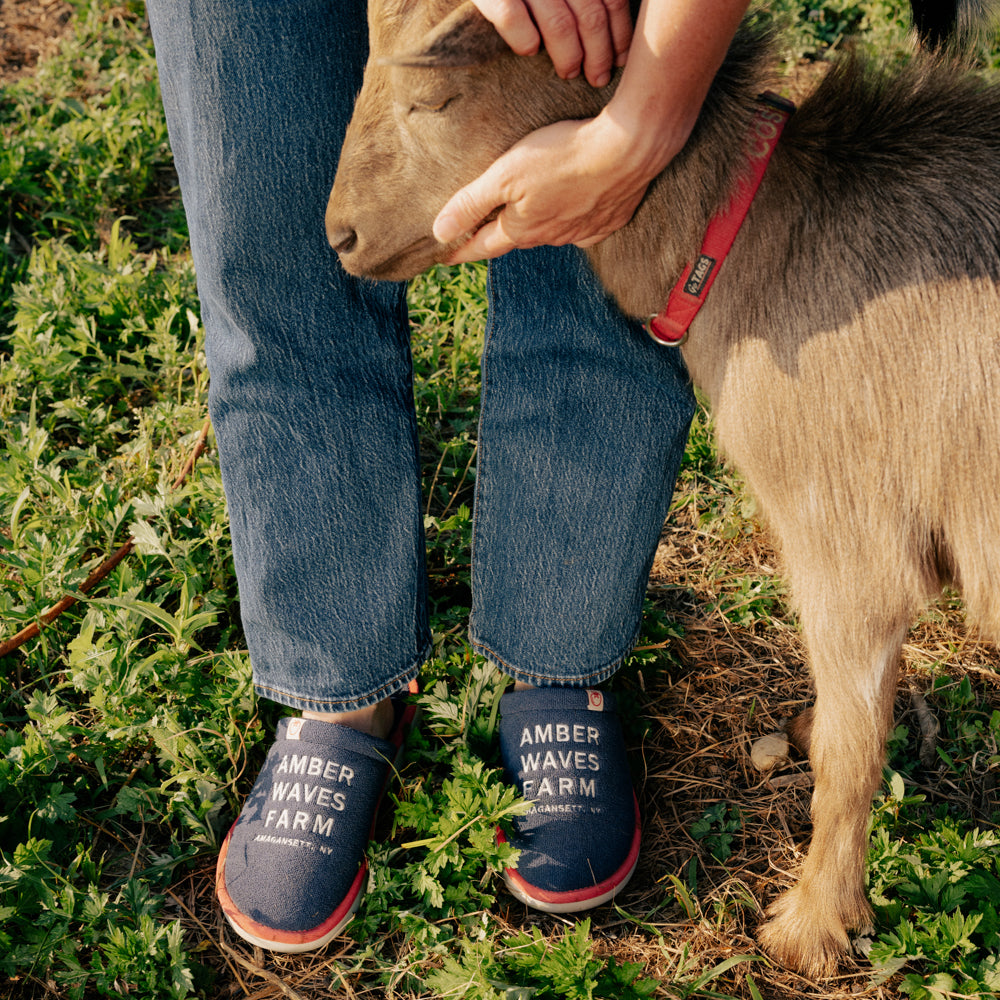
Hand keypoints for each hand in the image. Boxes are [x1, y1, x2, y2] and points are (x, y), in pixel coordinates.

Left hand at [433, 110, 676, 260]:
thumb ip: (471, 203)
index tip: (443, 256)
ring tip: (526, 216)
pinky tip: (572, 212)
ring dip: (536, 227)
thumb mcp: (505, 175)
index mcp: (522, 228)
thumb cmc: (562, 156)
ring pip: (550, 233)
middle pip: (516, 238)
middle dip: (497, 236)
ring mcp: (582, 231)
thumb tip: (439, 233)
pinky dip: (572, 222)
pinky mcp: (608, 219)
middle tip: (481, 231)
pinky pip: (583, 228)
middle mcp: (551, 236)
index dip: (461, 250)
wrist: (628, 149)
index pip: (483, 245)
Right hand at [470, 0, 631, 87]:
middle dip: (598, 54)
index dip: (619, 34)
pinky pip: (512, 18)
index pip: (612, 0)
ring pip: (559, 24)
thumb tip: (613, 36)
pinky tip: (528, 51)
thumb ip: (580, 1)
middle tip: (597, 77)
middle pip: (590, 16)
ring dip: (568, 56)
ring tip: (568, 73)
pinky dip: (524, 40)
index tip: (619, 61)